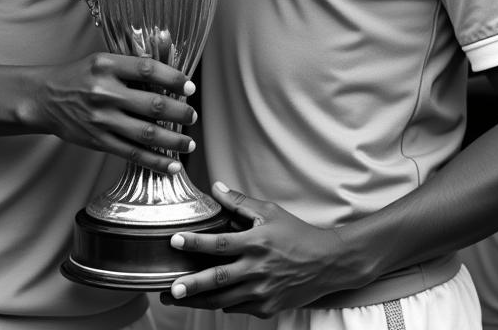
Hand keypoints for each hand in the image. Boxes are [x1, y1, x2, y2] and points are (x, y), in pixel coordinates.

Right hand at [28, 53, 197, 175]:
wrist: (44, 98)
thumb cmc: (79, 76)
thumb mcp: (103, 59)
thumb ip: (133, 61)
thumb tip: (168, 49)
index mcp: (107, 65)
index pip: (148, 70)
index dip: (173, 79)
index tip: (190, 87)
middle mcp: (104, 91)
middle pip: (152, 104)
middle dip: (179, 113)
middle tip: (192, 116)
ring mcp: (101, 118)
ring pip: (146, 133)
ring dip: (174, 141)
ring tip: (189, 144)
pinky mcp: (98, 140)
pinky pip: (132, 153)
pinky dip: (155, 161)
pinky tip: (172, 164)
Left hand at [163, 182, 358, 314]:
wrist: (328, 264)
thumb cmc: (298, 234)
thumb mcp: (270, 212)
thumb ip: (240, 202)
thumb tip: (216, 188)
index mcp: (256, 243)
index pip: (219, 244)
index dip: (195, 243)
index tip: (175, 241)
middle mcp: (257, 270)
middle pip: (217, 280)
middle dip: (191, 286)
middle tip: (170, 288)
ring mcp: (262, 293)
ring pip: (223, 301)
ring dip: (199, 301)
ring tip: (177, 298)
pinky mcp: (267, 308)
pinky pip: (238, 308)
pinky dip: (223, 304)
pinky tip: (211, 299)